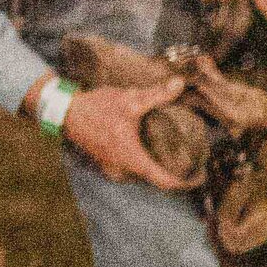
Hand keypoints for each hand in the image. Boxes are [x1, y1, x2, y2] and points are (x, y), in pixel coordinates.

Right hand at [57, 75, 190, 188]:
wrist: (66, 112)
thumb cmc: (97, 108)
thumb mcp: (130, 100)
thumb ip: (157, 94)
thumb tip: (179, 84)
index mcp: (133, 160)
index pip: (166, 182)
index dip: (186, 182)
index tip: (200, 176)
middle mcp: (124, 171)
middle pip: (156, 181)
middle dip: (175, 173)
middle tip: (192, 162)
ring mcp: (113, 170)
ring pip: (143, 176)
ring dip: (158, 168)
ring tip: (175, 155)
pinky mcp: (107, 164)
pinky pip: (131, 171)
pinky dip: (144, 164)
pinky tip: (151, 149)